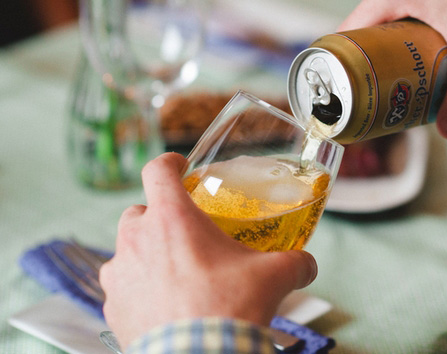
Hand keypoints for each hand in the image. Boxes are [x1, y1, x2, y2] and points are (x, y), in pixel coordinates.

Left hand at [99, 153, 317, 347]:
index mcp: (171, 218)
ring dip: (147, 255)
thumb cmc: (229, 310)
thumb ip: (294, 262)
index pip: (158, 169)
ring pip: (126, 251)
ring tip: (176, 274)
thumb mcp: (273, 277)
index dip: (170, 163)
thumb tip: (307, 265)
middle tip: (186, 234)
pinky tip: (165, 306)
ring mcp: (119, 275)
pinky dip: (140, 291)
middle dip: (159, 217)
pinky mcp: (113, 308)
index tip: (181, 168)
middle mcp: (136, 239)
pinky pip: (123, 289)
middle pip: (140, 211)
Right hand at [340, 0, 446, 137]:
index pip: (351, 31)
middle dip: (372, 55)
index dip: (346, 63)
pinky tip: (421, 36)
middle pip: (367, 21)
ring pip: (386, 7)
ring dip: (390, 35)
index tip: (352, 87)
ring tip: (403, 66)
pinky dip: (405, 15)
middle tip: (382, 85)